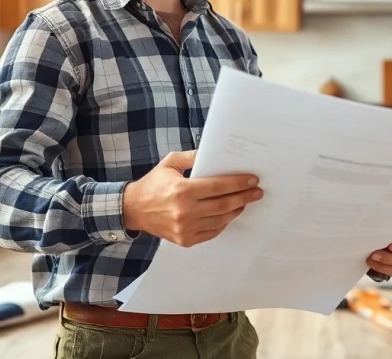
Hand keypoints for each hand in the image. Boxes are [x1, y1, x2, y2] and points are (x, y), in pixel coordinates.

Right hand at [123, 150, 262, 246]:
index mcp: (182, 191)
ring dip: (236, 210)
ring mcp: (185, 228)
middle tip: (257, 192)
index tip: (252, 179)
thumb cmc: (153, 184)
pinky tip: (229, 214)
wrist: (133, 210)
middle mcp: (185, 211)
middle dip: (244, 197)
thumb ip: (192, 156)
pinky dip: (223, 223)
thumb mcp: (170, 163)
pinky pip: (212, 233)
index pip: (218, 187)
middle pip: (224, 205)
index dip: (238, 183)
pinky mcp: (185, 240)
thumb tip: (213, 152)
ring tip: (245, 202)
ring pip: (220, 220)